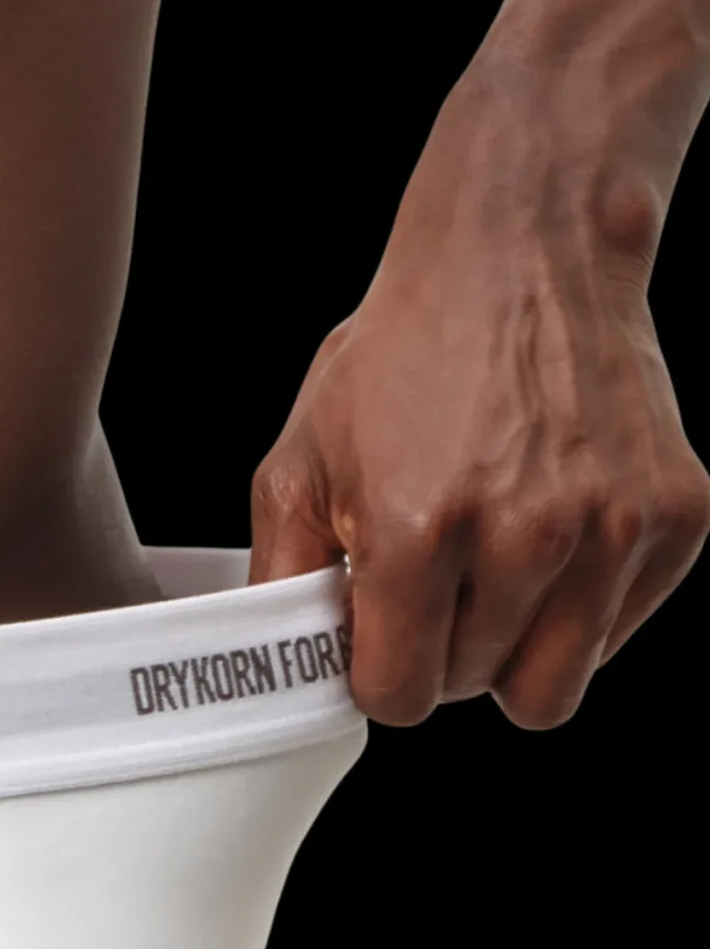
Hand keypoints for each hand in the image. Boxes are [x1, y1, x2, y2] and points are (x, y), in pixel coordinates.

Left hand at [248, 162, 709, 727]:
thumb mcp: (300, 460)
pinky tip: (550, 532)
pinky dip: (579, 606)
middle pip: (476, 691)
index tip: (381, 632)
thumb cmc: (405, 355)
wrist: (523, 252)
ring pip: (555, 687)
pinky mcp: (674, 519)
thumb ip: (281, 577)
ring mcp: (610, 529)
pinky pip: (616, 633)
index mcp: (416, 530)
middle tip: (436, 580)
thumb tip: (278, 670)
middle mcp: (524, 536)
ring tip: (491, 567)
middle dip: (446, 653)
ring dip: (515, 647)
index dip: (381, 672)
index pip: (400, 696)